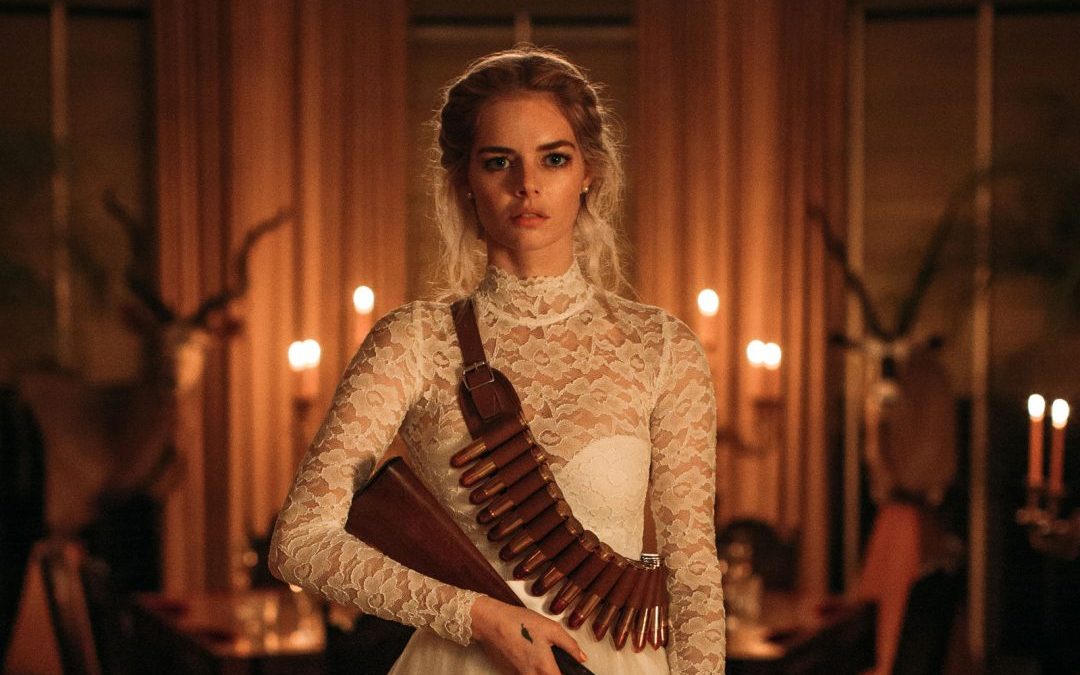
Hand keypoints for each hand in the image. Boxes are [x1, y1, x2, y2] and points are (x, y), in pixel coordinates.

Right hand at [470, 595, 587, 674]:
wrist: (490, 622)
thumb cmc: (519, 623)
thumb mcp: (551, 629)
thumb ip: (570, 646)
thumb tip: (582, 658)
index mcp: (545, 668)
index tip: (570, 671)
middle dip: (553, 673)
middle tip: (556, 665)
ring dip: (541, 672)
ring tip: (542, 658)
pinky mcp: (509, 674)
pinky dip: (530, 671)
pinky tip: (529, 656)